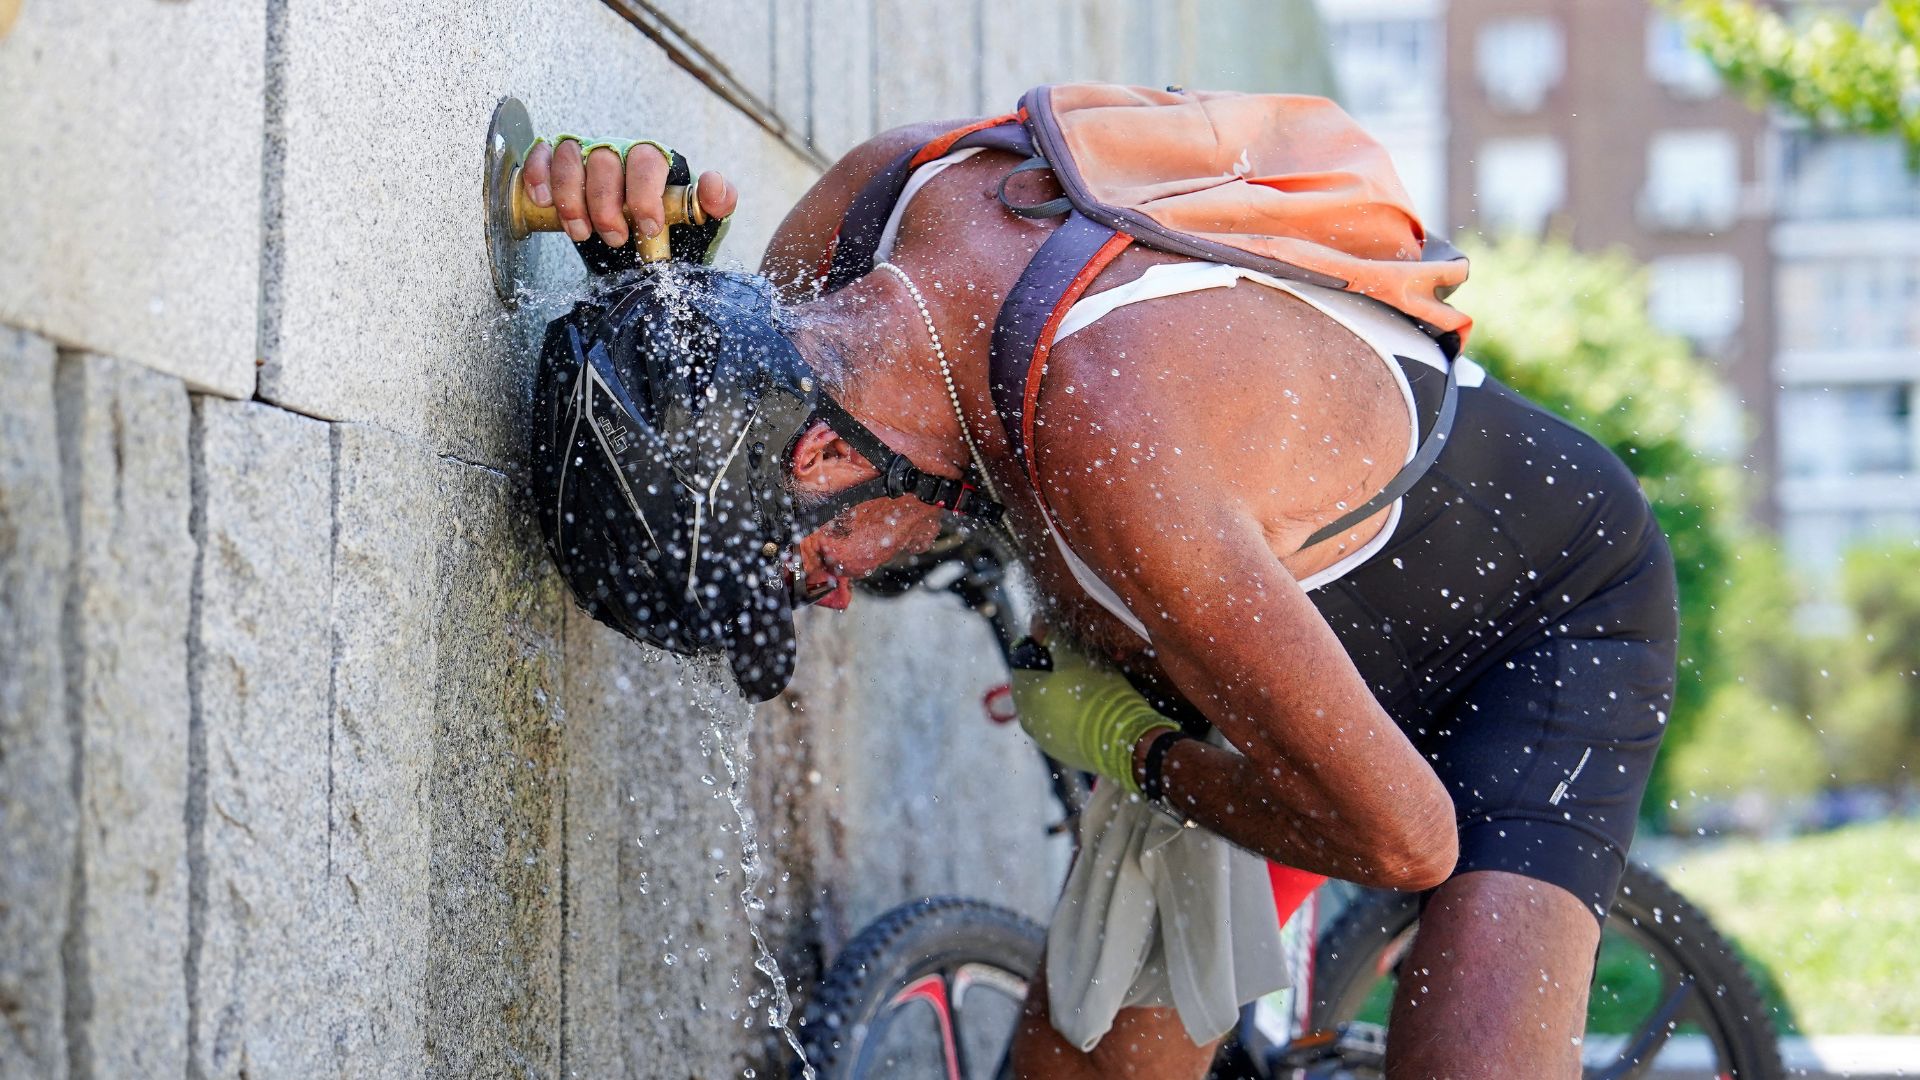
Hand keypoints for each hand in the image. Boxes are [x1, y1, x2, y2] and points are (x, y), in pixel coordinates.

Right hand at [521, 137, 737, 248]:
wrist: (635, 243)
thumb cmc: (665, 230)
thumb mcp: (697, 224)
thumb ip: (713, 204)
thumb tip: (715, 185)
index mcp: (652, 161)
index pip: (646, 161)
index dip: (645, 193)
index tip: (648, 226)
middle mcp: (618, 151)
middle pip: (604, 161)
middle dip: (607, 204)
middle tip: (615, 237)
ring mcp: (586, 154)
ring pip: (571, 157)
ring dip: (571, 197)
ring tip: (580, 232)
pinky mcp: (558, 163)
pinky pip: (543, 154)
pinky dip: (539, 174)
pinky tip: (542, 201)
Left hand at [1008, 638, 1177, 794]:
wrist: (1124, 741)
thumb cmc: (1096, 693)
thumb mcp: (1076, 658)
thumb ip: (1053, 638)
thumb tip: (1036, 621)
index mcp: (1024, 695)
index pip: (1020, 661)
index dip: (1038, 646)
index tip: (1058, 641)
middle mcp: (1028, 720)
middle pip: (1033, 685)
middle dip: (1050, 671)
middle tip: (1075, 660)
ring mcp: (1046, 740)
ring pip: (1047, 706)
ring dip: (1060, 693)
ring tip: (1087, 683)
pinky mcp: (1064, 752)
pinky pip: (1061, 725)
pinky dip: (1071, 713)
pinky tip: (1092, 706)